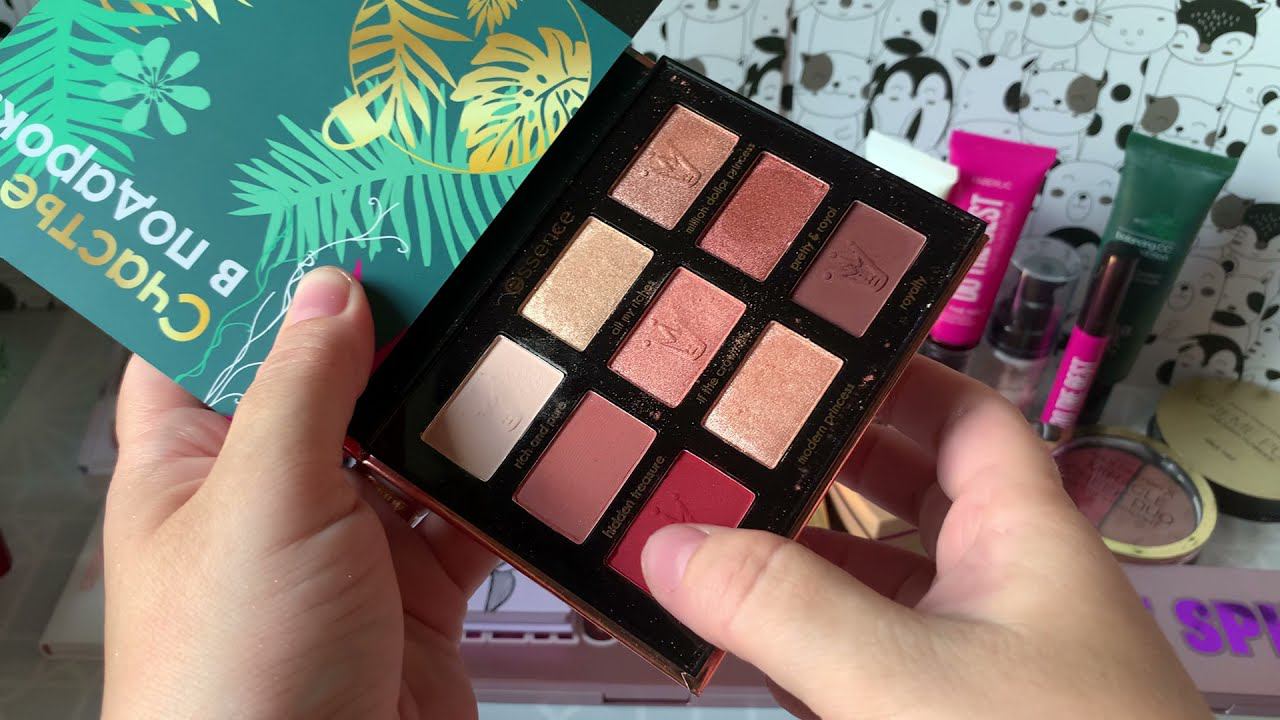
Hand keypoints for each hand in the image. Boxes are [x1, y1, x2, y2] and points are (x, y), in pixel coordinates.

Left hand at [104, 267, 494, 718]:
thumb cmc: (235, 671)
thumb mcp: (262, 497)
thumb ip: (302, 384)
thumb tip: (330, 286)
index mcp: (187, 464)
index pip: (203, 344)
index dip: (251, 280)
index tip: (316, 211)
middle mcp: (264, 495)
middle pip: (323, 384)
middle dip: (377, 329)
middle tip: (437, 250)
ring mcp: (345, 542)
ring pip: (402, 445)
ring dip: (447, 402)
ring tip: (496, 324)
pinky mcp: (414, 590)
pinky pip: (461, 516)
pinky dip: (497, 484)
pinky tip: (531, 436)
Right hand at [642, 357, 1209, 719]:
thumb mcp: (900, 678)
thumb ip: (781, 607)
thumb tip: (664, 540)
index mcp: (1024, 537)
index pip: (966, 419)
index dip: (892, 380)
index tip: (802, 363)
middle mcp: (1011, 591)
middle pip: (914, 500)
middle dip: (825, 472)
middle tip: (730, 445)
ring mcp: (989, 668)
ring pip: (891, 590)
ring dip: (811, 566)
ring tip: (717, 535)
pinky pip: (881, 665)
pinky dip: (818, 650)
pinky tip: (755, 651)